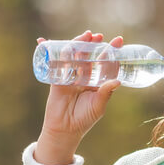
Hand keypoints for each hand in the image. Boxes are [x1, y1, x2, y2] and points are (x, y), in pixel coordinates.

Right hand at [35, 31, 121, 163]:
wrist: (65, 129)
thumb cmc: (84, 119)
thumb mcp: (98, 105)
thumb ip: (106, 92)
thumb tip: (117, 81)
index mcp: (96, 82)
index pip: (104, 63)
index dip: (111, 52)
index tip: (118, 40)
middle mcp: (84, 76)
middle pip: (89, 55)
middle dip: (94, 44)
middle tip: (99, 36)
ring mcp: (70, 76)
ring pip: (74, 56)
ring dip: (78, 44)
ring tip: (86, 35)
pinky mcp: (57, 78)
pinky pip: (54, 63)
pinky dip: (49, 51)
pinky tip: (45, 41)